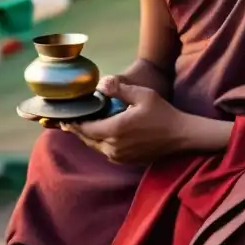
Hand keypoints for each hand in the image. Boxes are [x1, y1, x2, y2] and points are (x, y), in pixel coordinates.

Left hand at [60, 75, 185, 164]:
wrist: (181, 136)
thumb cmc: (162, 113)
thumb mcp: (142, 95)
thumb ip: (120, 89)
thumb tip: (101, 84)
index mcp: (115, 130)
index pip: (85, 129)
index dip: (73, 124)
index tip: (63, 118)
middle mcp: (114, 147)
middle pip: (88, 139)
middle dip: (77, 130)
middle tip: (68, 121)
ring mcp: (120, 156)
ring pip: (96, 147)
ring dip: (88, 137)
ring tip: (81, 126)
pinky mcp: (126, 160)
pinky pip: (106, 152)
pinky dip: (99, 143)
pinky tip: (99, 133)